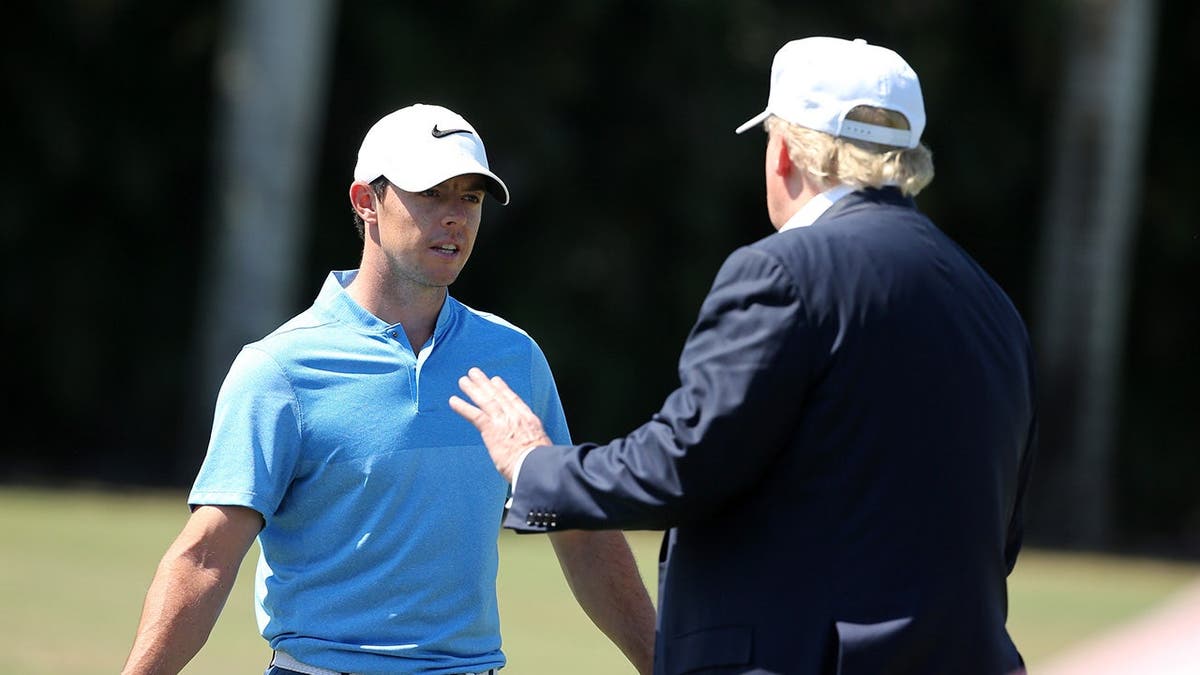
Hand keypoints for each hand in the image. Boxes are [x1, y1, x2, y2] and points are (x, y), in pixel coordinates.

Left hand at [450, 367, 551, 481]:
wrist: (537, 466)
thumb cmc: (541, 463)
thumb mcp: (541, 447)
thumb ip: (531, 443)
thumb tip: (529, 450)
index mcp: (529, 421)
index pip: (514, 401)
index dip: (504, 389)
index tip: (496, 381)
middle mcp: (516, 417)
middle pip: (498, 396)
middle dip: (485, 384)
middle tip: (475, 374)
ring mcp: (503, 421)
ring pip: (486, 401)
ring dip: (473, 389)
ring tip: (463, 381)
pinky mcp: (492, 429)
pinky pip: (475, 415)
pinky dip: (463, 407)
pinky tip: (453, 401)